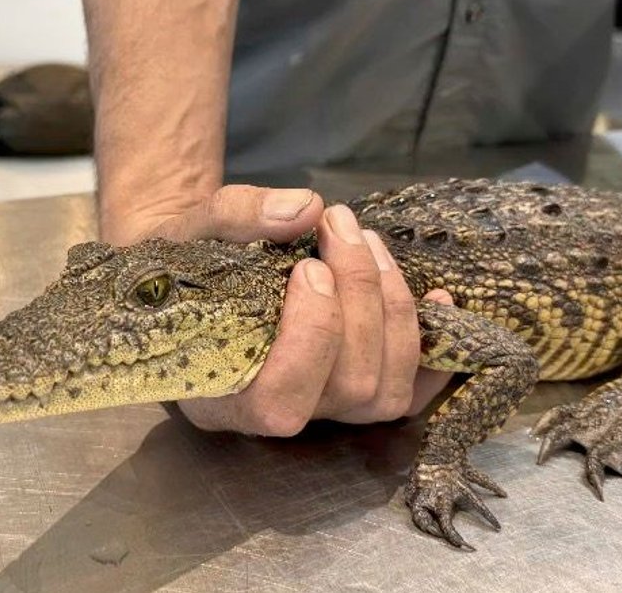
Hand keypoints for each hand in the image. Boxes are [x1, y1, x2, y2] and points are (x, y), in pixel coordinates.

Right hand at [129, 185, 453, 434]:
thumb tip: (304, 209)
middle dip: (361, 299)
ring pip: (386, 393)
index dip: (312, 336)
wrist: (193, 262)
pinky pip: (412, 394)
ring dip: (394, 310)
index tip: (309, 266)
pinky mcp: (356, 391)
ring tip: (369, 242)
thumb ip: (235, 217)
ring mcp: (321, 409)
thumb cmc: (183, 254)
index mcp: (217, 394)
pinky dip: (432, 349)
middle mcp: (273, 413)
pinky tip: (438, 297)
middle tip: (340, 227)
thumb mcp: (190, 227)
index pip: (280, 400)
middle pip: (348, 387)